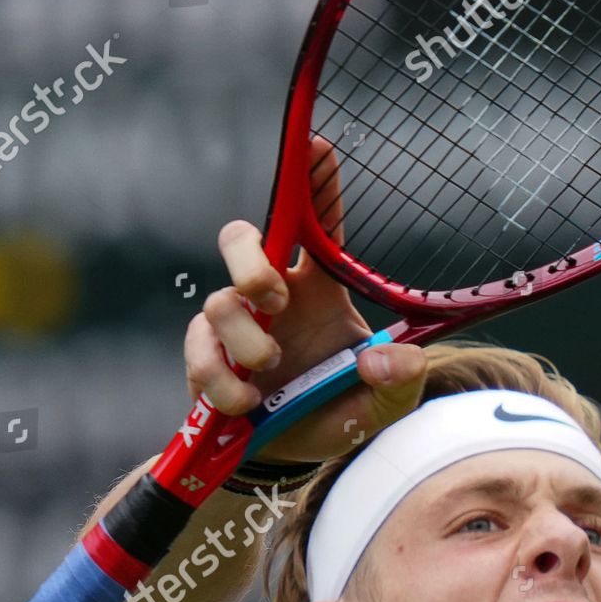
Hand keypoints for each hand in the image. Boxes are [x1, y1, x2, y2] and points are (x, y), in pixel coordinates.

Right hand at [184, 136, 426, 461]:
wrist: (296, 454)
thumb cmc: (343, 410)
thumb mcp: (388, 402)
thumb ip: (401, 380)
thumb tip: (386, 360)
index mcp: (319, 290)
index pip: (317, 227)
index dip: (314, 186)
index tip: (318, 147)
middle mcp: (272, 297)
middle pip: (241, 241)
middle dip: (248, 260)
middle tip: (274, 295)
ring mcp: (235, 326)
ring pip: (218, 302)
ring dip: (244, 339)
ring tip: (268, 369)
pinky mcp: (207, 359)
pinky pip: (199, 353)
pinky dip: (220, 379)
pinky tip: (247, 402)